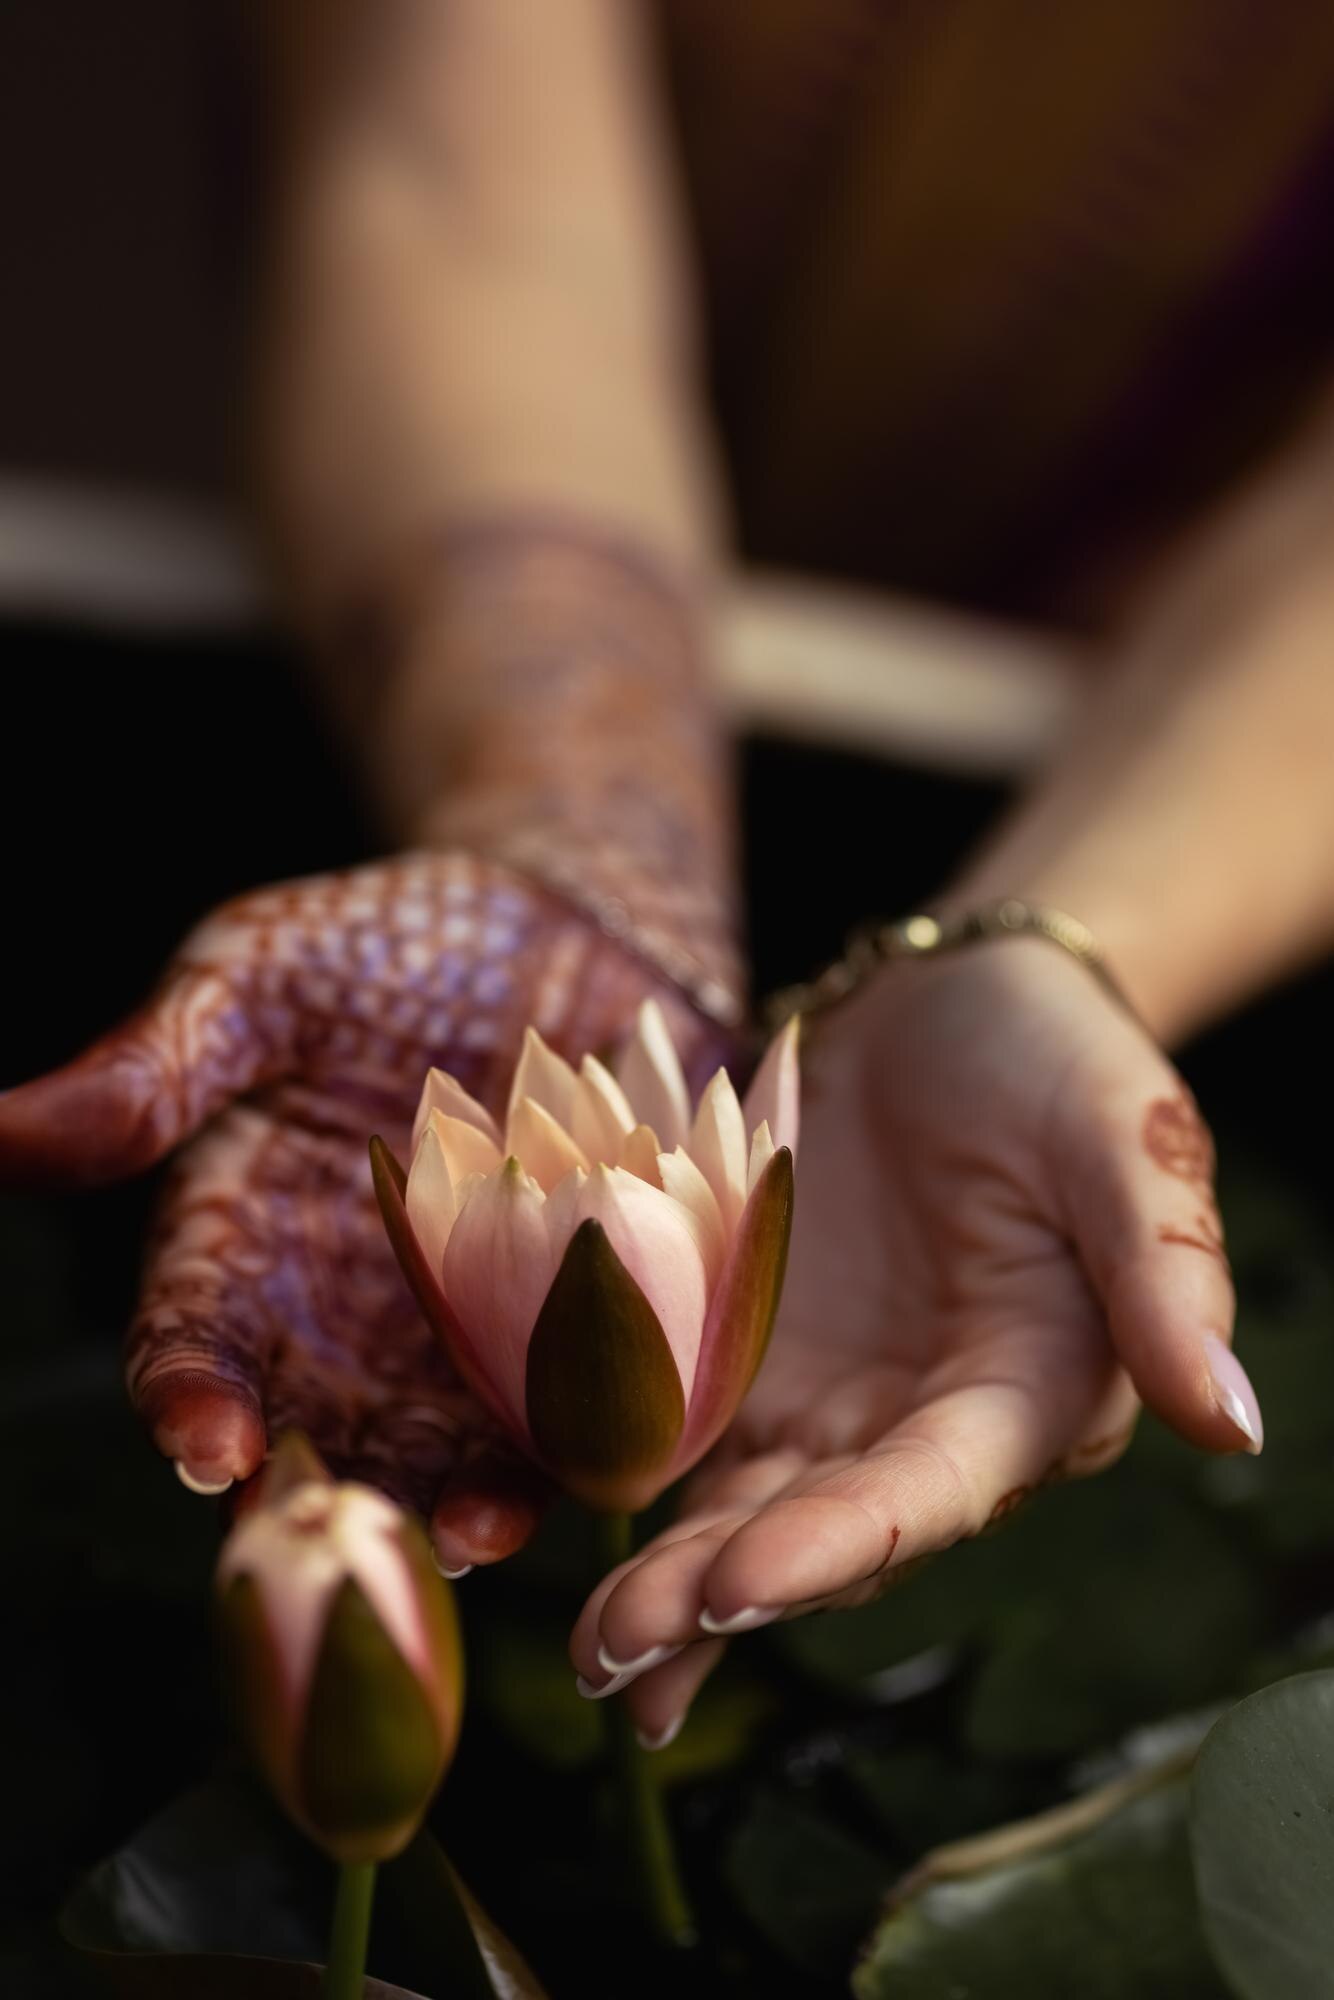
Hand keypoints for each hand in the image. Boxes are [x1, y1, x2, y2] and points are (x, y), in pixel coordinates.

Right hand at [0, 848, 714, 1559]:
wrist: (566, 924)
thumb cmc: (385, 946)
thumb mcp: (259, 978)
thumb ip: (153, 1069)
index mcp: (239, 1247)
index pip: (192, 1346)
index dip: (191, 1399)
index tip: (204, 1439)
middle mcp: (339, 1321)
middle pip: (312, 1437)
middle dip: (321, 1494)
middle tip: (334, 1526)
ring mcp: (462, 1338)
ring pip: (439, 1453)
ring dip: (449, 1503)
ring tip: (466, 1528)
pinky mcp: (583, 1330)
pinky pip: (571, 1410)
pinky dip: (576, 1449)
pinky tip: (588, 1469)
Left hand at [571, 937, 1256, 1743]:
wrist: (951, 1001)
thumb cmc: (1056, 1060)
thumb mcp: (1126, 1140)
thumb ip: (1165, 1274)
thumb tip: (1233, 1424)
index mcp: (1021, 1398)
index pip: (927, 1494)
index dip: (837, 1544)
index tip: (736, 1586)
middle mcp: (916, 1425)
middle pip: (815, 1529)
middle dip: (714, 1595)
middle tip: (608, 1651)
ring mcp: (821, 1393)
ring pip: (733, 1505)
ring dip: (656, 1578)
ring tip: (577, 1644)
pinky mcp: (741, 1348)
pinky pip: (673, 1428)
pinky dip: (607, 1479)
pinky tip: (534, 1528)